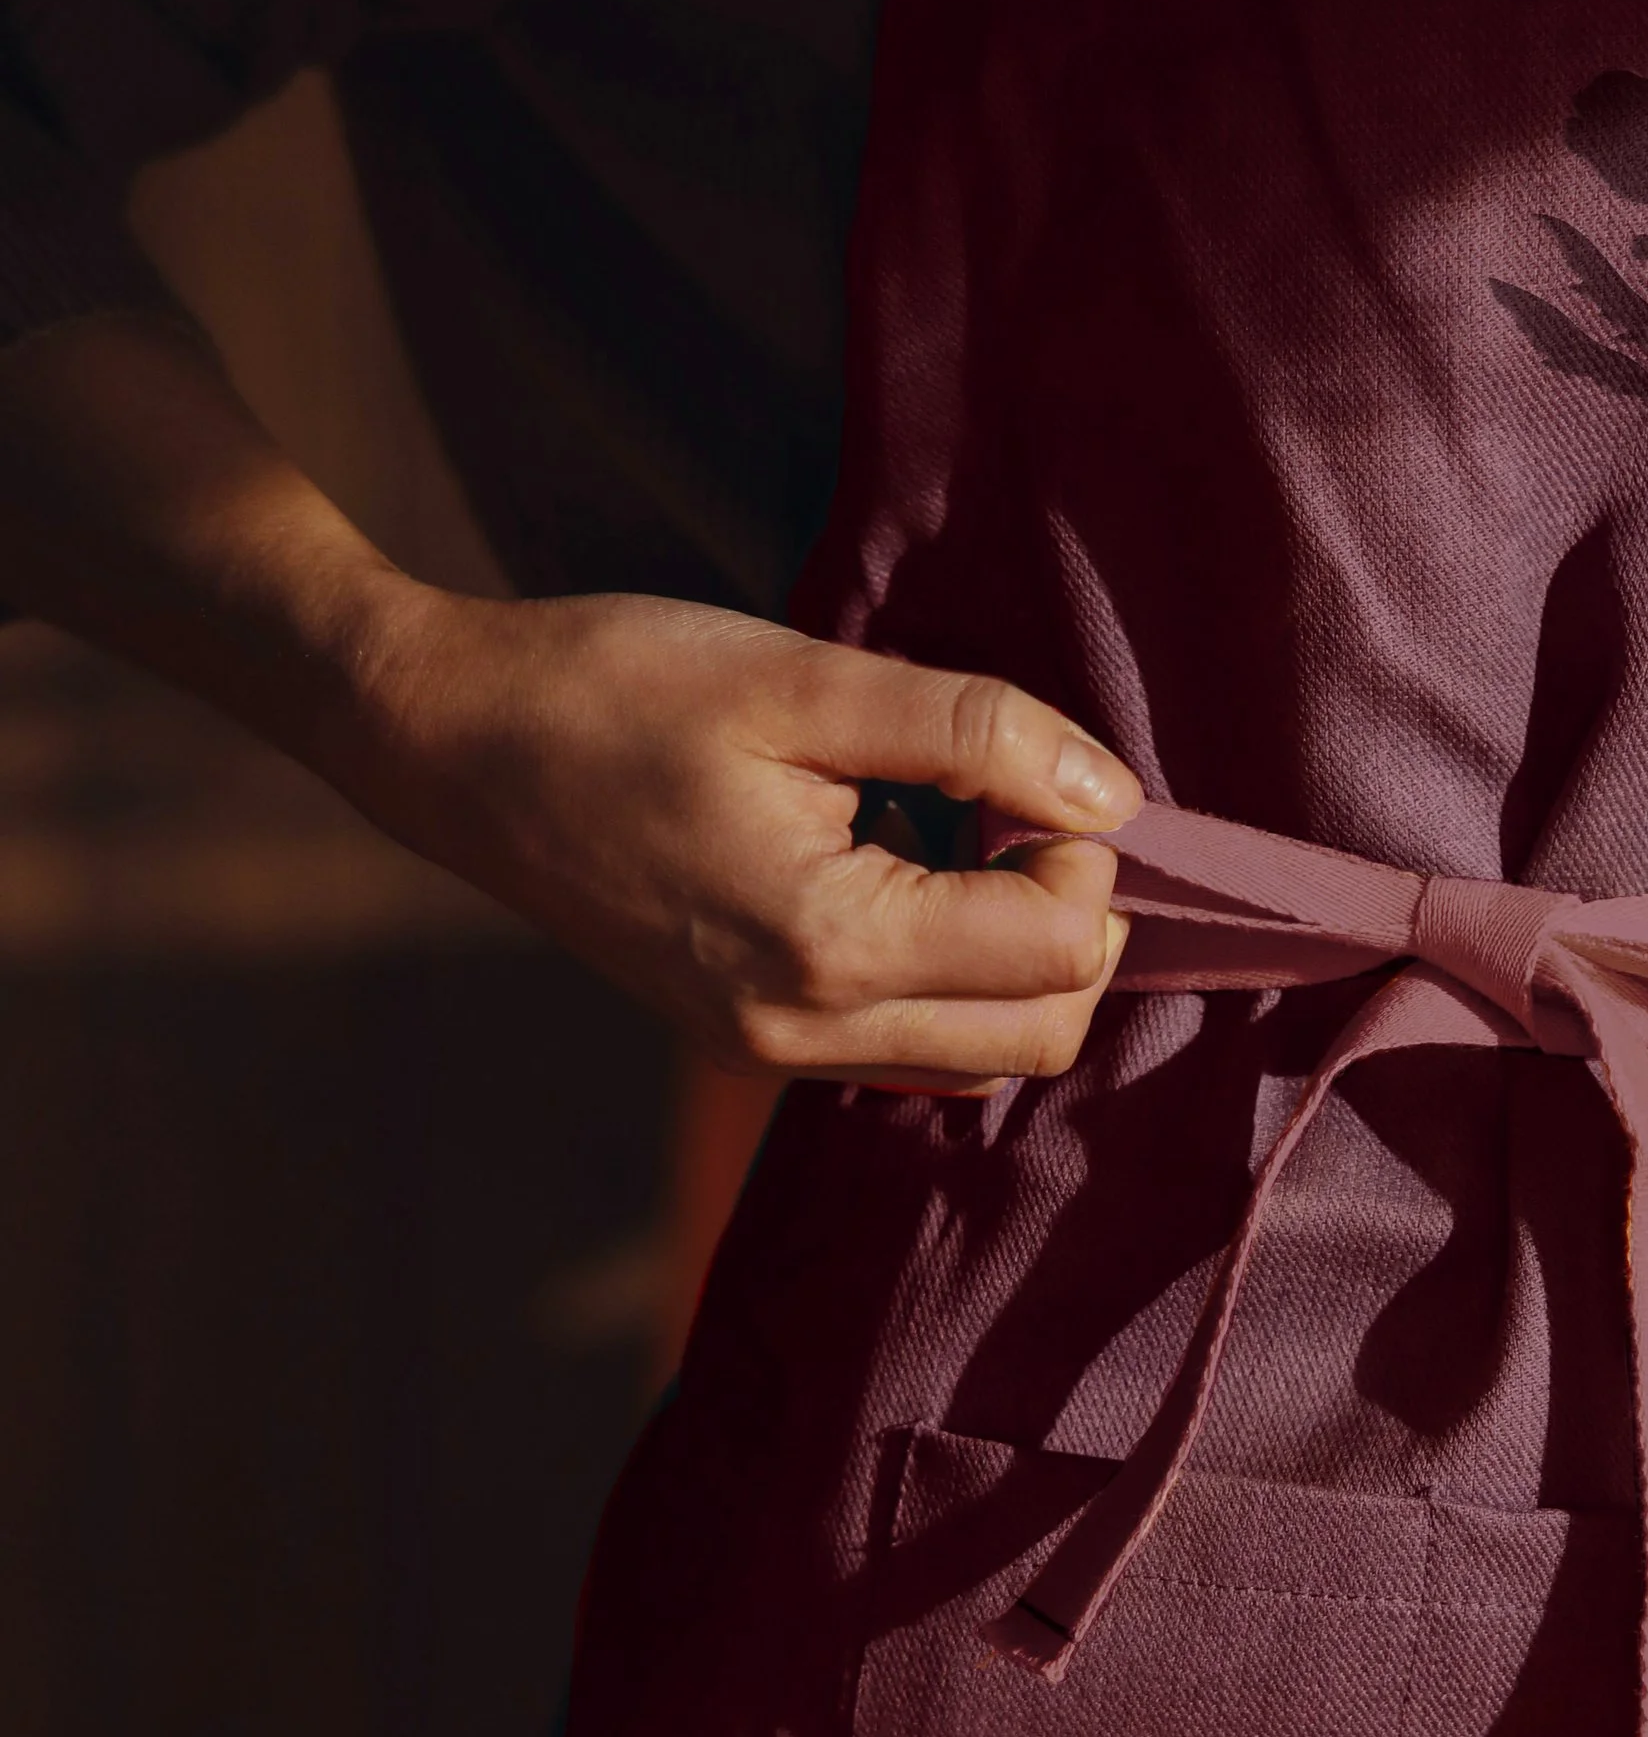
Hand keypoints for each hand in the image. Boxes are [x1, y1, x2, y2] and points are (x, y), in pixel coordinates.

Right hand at [334, 585, 1139, 1090]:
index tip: (1026, 771)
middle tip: (1013, 809)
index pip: (1058, 952)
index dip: (1083, 854)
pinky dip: (944, 976)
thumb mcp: (803, 681)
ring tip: (946, 834)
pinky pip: (906, 1047)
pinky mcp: (747, 1040)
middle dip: (1071, 923)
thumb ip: (972, 736)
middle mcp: (803, 1035)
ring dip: (1012, 957)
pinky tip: (894, 872)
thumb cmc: (612, 690)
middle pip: (1042, 1034)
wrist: (448, 744)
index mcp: (827, 947)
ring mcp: (770, 1053)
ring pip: (981, 1055)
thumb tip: (1111, 797)